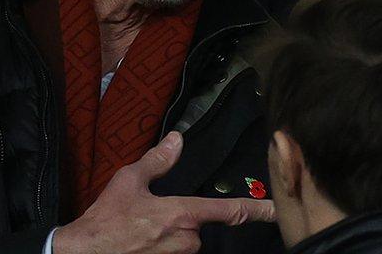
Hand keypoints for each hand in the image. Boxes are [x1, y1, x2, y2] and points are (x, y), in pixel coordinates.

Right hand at [53, 131, 274, 253]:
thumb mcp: (128, 182)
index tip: (276, 211)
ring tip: (139, 233)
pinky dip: (161, 248)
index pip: (229, 211)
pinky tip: (140, 245)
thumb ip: (158, 161)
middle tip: (149, 220)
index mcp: (182, 215)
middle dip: (182, 222)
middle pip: (199, 229)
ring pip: (185, 244)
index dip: (257, 210)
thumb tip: (178, 139)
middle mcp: (186, 241)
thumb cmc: (104, 220)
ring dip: (169, 238)